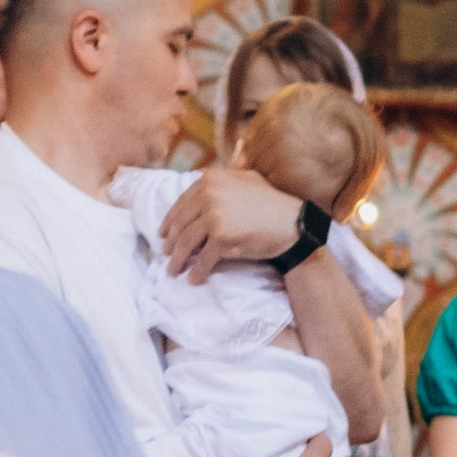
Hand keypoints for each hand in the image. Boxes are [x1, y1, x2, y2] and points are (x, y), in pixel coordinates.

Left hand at [158, 166, 300, 282]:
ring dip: (178, 260)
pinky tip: (194, 279)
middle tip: (166, 254)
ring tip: (173, 270)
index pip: (181, 204)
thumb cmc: (270, 203)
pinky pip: (203, 259)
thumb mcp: (245, 179)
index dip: (170, 221)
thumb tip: (199, 178)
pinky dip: (197, 272)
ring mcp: (215, 216)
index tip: (164, 233)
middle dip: (171, 243)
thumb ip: (221, 178)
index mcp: (211, 180)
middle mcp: (210, 195)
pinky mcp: (222, 238)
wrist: (292, 224)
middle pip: (180, 224)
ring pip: (187, 243)